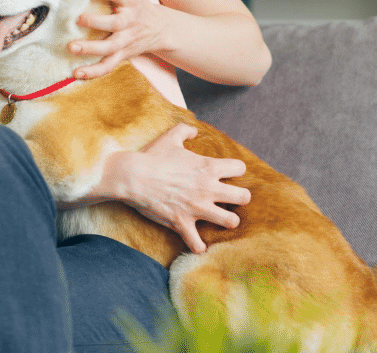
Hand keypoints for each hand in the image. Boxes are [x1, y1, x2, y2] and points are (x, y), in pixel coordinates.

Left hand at [69, 0, 170, 79]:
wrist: (161, 28)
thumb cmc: (138, 0)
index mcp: (129, 0)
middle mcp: (128, 22)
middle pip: (114, 24)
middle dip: (97, 23)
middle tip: (79, 19)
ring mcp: (125, 41)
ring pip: (109, 49)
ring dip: (91, 50)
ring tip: (72, 48)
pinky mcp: (121, 55)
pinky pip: (108, 66)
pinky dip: (93, 72)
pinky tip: (76, 74)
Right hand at [110, 123, 249, 252]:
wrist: (132, 176)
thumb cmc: (152, 157)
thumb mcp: (170, 137)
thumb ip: (186, 130)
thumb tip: (194, 130)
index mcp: (208, 167)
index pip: (240, 168)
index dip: (235, 170)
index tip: (228, 174)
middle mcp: (208, 189)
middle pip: (243, 197)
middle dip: (240, 198)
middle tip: (230, 199)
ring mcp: (197, 208)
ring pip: (230, 221)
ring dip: (228, 221)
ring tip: (222, 220)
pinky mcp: (182, 223)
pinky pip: (197, 243)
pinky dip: (199, 246)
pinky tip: (198, 244)